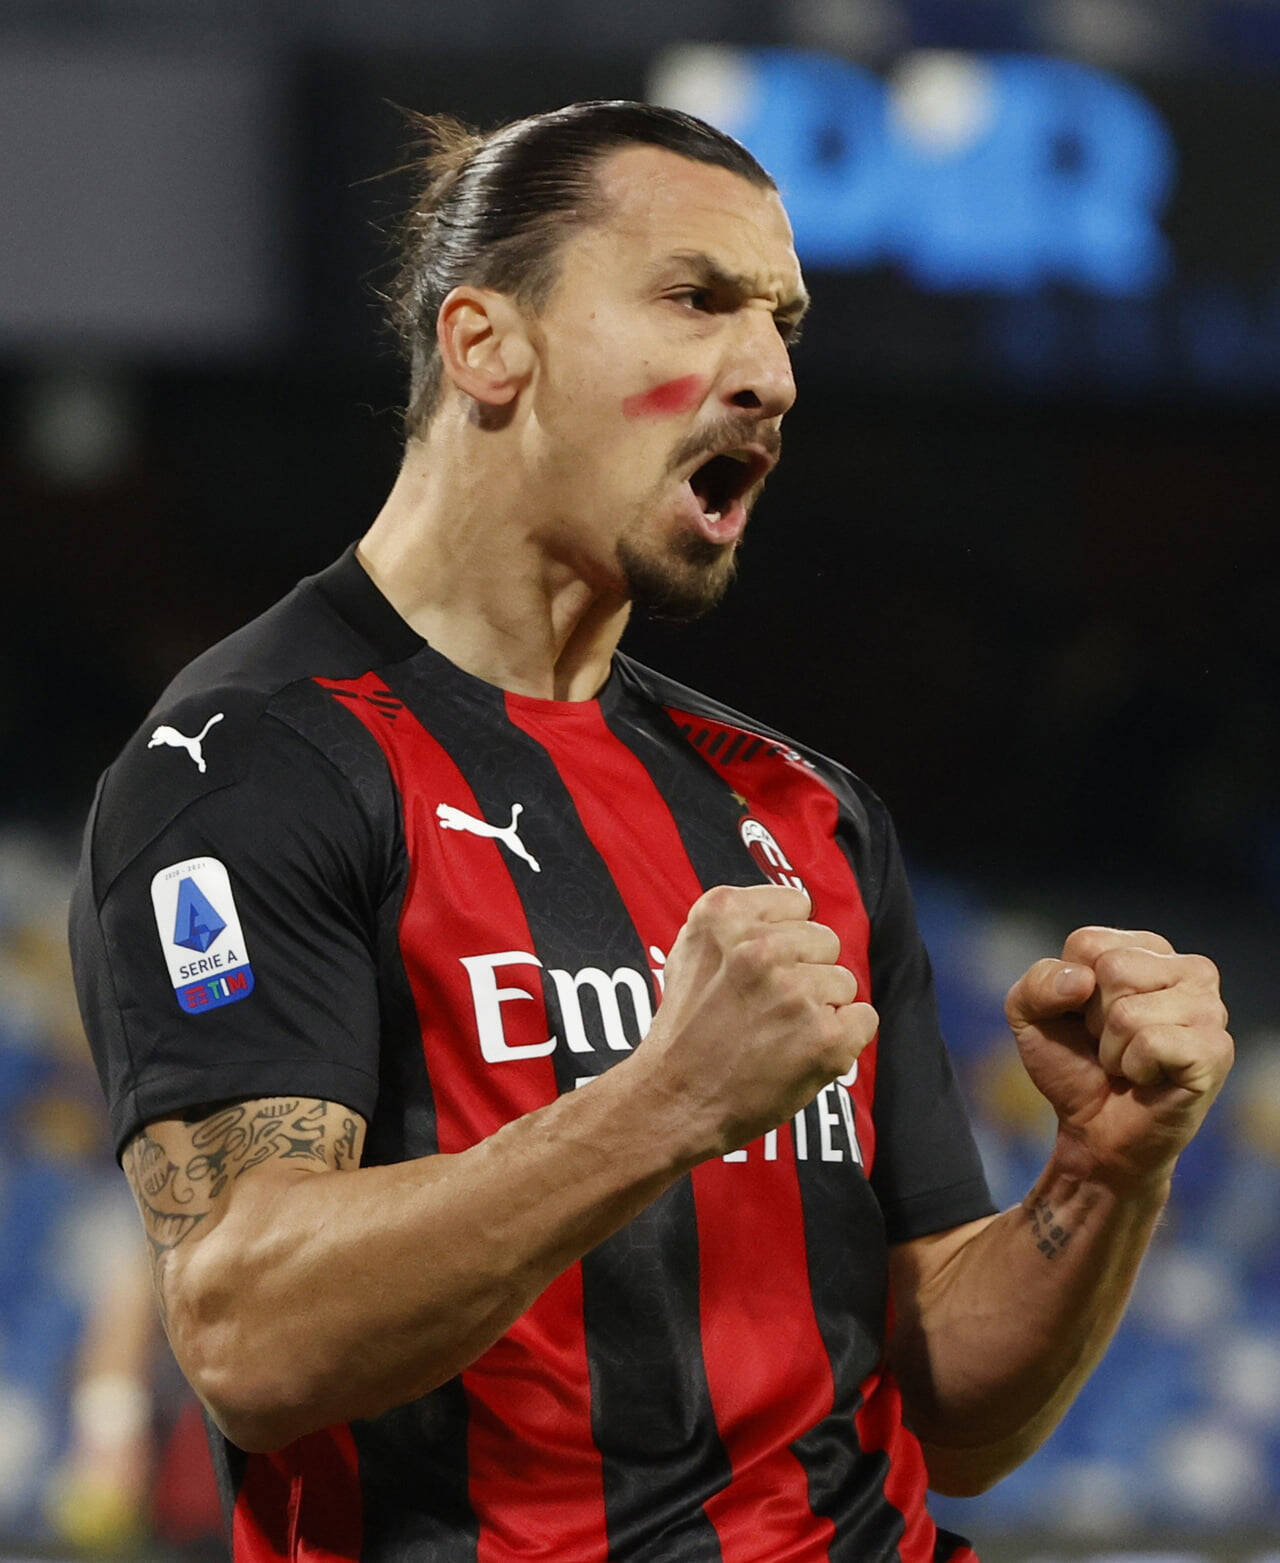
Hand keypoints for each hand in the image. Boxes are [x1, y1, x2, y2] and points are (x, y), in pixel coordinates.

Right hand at [631, 884, 878, 1159]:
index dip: (785, 938)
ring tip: (780, 1033)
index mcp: (725, 914)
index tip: (762, 968)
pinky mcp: (825, 1037)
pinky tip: (806, 1050)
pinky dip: (844, 1037)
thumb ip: (738, 924)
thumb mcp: (690, 951)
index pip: (797, 904)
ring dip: (821, 1007)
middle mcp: (761, 947)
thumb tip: (793, 914)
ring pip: (844, 981)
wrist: (673, 1101)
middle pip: (825, 941)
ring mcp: (796, 992)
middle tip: (769, 1007)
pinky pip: (864, 1018)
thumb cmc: (683, 1030)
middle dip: (805, 971)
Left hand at [1005, 926, 1232, 1189]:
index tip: (1085, 1018)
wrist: (1095, 1133)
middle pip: (1113, 969)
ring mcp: (1210, 1009)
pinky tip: (1149, 1079)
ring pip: (1129, 1011)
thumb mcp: (1031, 1015)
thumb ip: (1038, 982)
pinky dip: (1135, 1068)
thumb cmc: (1073, 1065)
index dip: (1069, 990)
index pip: (1087, 943)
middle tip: (1110, 1045)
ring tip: (1129, 1064)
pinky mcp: (1216, 1049)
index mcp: (1148, 949)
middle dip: (1094, 1019)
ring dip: (1113, 1049)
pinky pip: (1152, 1043)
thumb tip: (1083, 980)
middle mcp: (1189, 970)